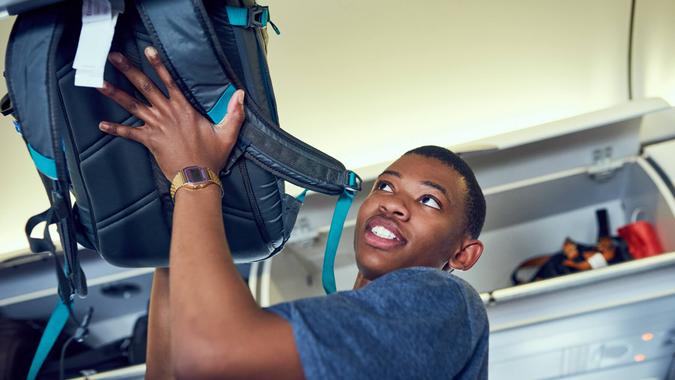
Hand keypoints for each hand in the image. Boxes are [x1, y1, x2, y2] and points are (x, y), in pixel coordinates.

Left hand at [98, 46, 244, 179]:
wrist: (197, 177)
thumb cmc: (212, 156)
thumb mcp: (227, 133)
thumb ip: (235, 113)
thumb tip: (241, 94)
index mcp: (184, 108)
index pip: (169, 81)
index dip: (158, 65)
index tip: (147, 50)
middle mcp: (167, 113)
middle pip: (144, 87)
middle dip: (128, 70)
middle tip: (113, 56)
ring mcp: (156, 126)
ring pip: (132, 105)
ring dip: (114, 93)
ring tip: (98, 83)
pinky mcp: (149, 141)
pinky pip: (129, 133)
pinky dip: (115, 129)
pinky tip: (101, 125)